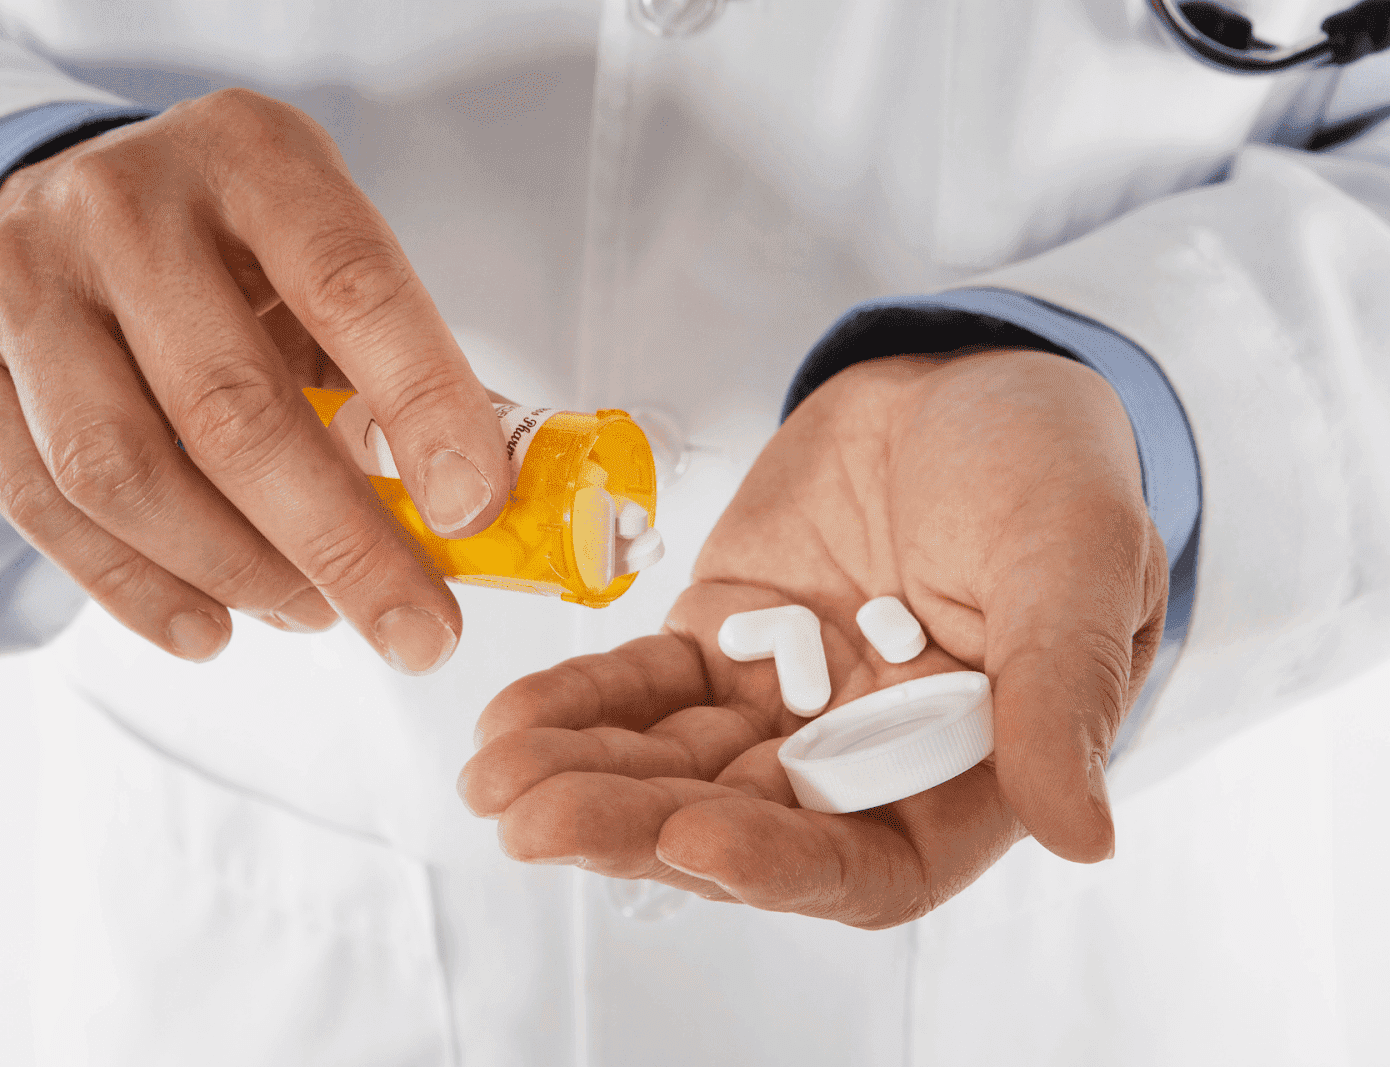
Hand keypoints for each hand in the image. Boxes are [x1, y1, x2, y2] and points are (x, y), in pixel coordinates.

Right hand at [0, 89, 510, 670]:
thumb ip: (395, 367)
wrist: (54, 209)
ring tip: (313, 615)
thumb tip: (479, 508)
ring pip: (124, 471)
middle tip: (415, 632)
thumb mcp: (319, 260)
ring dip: (238, 573)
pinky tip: (212, 625)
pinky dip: (137, 590)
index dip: (422, 406)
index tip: (470, 513)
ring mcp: (25, 281)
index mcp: (253, 157)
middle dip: (340, 545)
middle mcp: (125, 205)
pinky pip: (44, 509)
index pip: (350, 284)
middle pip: (231, 407)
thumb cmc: (225, 251)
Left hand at [459, 350, 1168, 925]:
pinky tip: (511, 718)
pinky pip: (643, 690)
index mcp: (963, 774)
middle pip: (741, 825)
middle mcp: (862, 763)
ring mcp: (783, 708)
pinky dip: (580, 703)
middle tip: (535, 820)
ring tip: (494, 778)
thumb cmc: (1049, 468)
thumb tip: (1082, 832)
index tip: (694, 836)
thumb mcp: (1076, 558)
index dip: (779, 865)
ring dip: (583, 777)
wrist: (967, 383)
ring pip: (673, 767)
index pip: (868, 864)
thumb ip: (1064, 689)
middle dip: (634, 826)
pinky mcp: (721, 645)